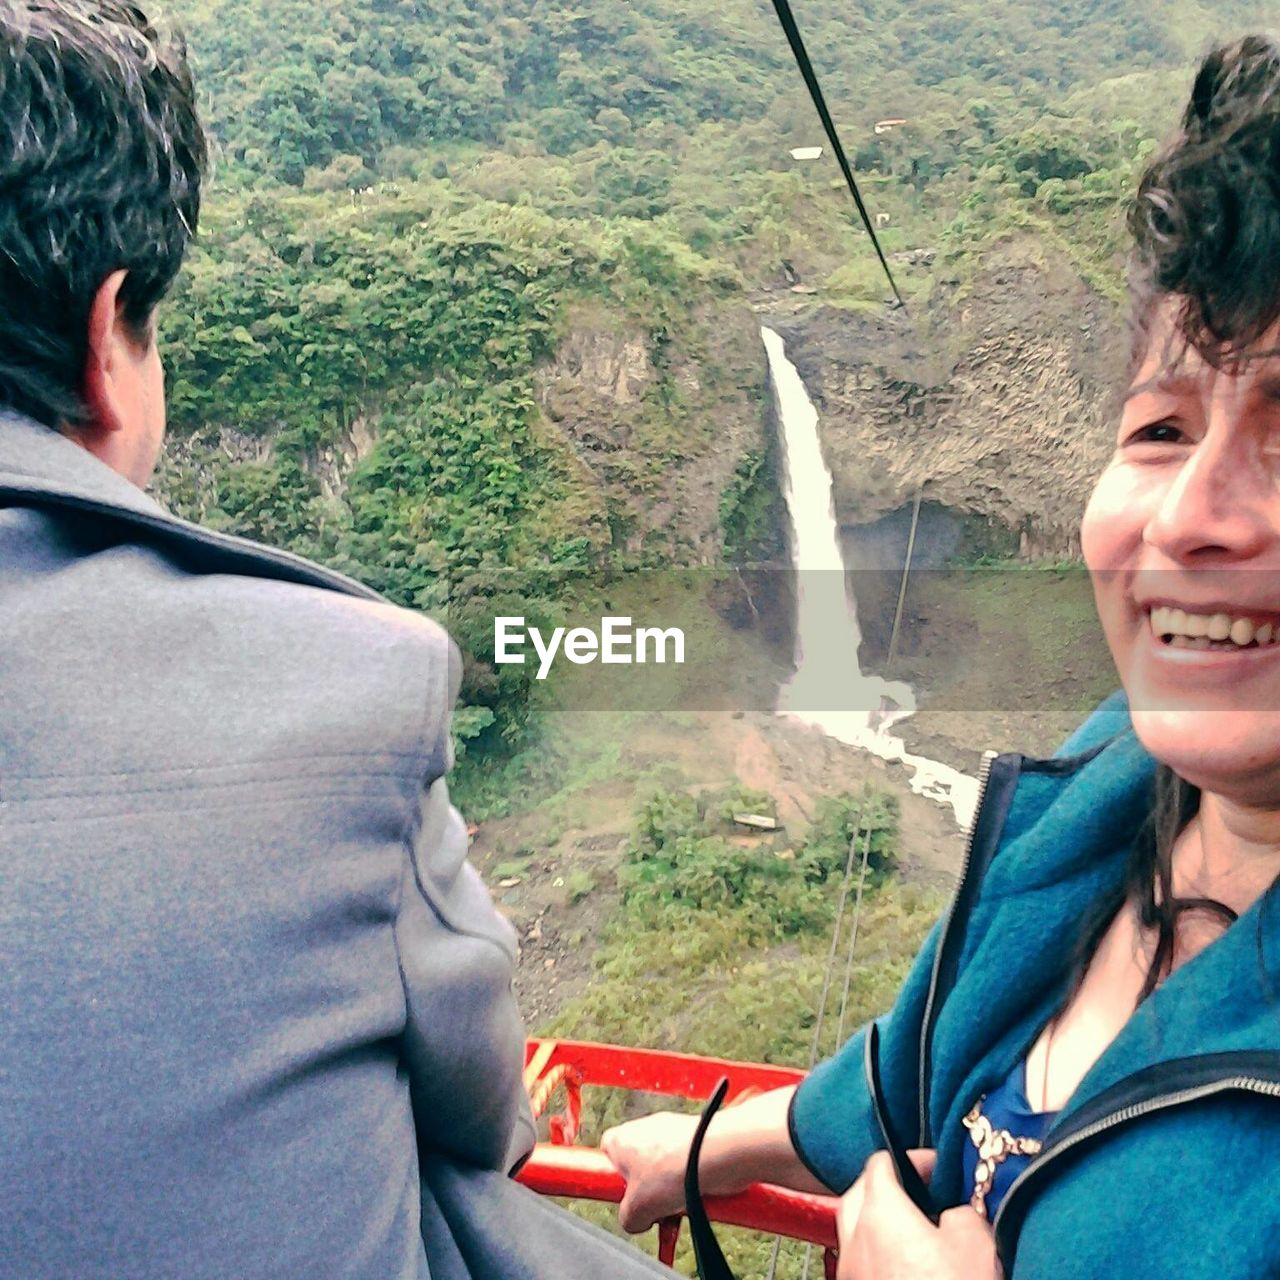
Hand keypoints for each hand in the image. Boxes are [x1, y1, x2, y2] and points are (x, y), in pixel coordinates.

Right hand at [601, 1111, 699, 1232]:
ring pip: (663, 1171)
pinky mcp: (692, 1139)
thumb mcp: (635, 1212)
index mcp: (618, 1140)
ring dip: (671, 1192)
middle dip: (647, 1194)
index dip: (615, 1183)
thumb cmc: (671, 1170)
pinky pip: (685, 1167)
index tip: (624, 1198)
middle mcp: (641, 1130)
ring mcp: (668, 1132)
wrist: (714, 1154)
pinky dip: (691, 1183)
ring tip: (680, 1205)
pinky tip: (696, 1197)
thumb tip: (634, 1221)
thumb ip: (627, 1219)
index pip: (605, 1159)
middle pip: (637, 1170)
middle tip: (655, 1210)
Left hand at [837, 1150, 998, 1279]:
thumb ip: (960, 1213)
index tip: (937, 1168)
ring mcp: (850, 1276)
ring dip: (879, 1223)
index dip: (911, 1160)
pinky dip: (879, 1255)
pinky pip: (861, 1265)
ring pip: (855, 1233)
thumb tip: (951, 1214)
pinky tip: (910, 1266)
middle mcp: (854, 1243)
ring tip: (917, 1232)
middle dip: (886, 1186)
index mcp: (879, 1215)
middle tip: (922, 1193)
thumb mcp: (977, 1245)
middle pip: (858, 1195)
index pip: (880, 1165)